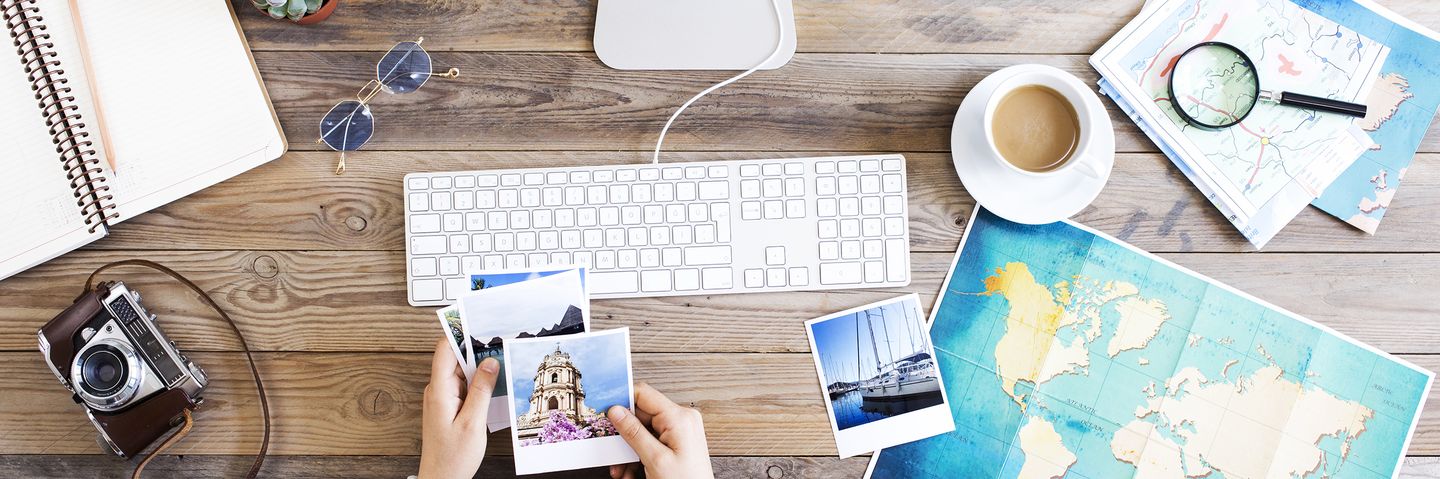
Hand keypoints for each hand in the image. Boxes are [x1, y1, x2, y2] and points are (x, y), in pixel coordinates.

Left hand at [419, 339, 498, 478]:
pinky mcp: (449, 405)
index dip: (460, 333)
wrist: (442, 478)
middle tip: (500, 344)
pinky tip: (493, 386)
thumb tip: (490, 363)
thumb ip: (481, 390)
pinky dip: (478, 382)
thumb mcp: (473, 422)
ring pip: (461, 371)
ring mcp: (442, 397)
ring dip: (479, 368)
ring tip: (501, 364)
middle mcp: (437, 390)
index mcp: (439, 390)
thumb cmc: (453, 456)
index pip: (445, 349)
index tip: (478, 324)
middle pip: (455, 358)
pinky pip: (463, 385)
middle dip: (476, 349)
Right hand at [606, 383, 713, 478]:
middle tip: (612, 452)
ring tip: (623, 470)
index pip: (643, 394)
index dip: (621, 400)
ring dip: (628, 450)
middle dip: (623, 436)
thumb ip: (634, 433)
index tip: (603, 410)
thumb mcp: (655, 459)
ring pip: (642, 431)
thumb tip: (616, 411)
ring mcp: (679, 430)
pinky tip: (632, 471)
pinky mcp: (677, 441)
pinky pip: (651, 441)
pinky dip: (638, 455)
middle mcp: (681, 419)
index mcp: (679, 417)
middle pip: (640, 416)